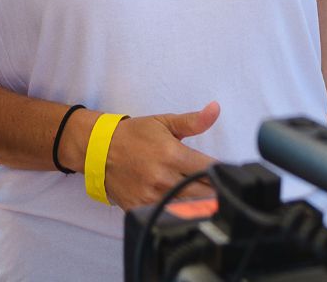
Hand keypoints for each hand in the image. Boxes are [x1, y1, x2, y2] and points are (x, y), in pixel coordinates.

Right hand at [103, 102, 221, 208]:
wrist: (99, 150)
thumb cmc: (134, 135)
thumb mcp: (164, 122)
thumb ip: (193, 120)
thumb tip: (215, 109)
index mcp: (172, 154)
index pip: (210, 169)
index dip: (223, 172)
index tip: (228, 173)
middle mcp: (163, 178)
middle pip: (204, 193)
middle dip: (216, 191)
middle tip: (220, 188)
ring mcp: (151, 196)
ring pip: (189, 208)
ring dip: (200, 204)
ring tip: (203, 198)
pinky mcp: (141, 208)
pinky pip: (168, 216)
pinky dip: (178, 213)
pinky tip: (182, 206)